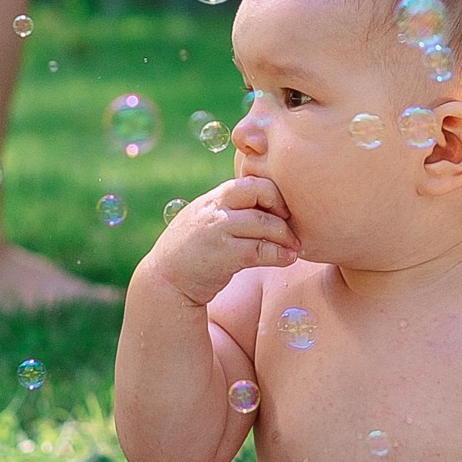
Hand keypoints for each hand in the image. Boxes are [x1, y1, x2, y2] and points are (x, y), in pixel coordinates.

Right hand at [144, 172, 294, 305]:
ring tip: (295, 247)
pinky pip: (260, 251)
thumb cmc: (192, 249)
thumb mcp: (206, 219)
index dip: (273, 193)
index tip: (282, 211)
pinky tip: (287, 259)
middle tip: (293, 226)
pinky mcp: (224, 256)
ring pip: (265, 224)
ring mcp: (218, 231)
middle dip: (283, 209)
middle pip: (261, 193)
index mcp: (213, 198)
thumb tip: (268, 204)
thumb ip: (231, 209)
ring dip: (286, 236)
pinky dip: (279, 255)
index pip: (251, 182)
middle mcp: (215, 209)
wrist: (166, 279)